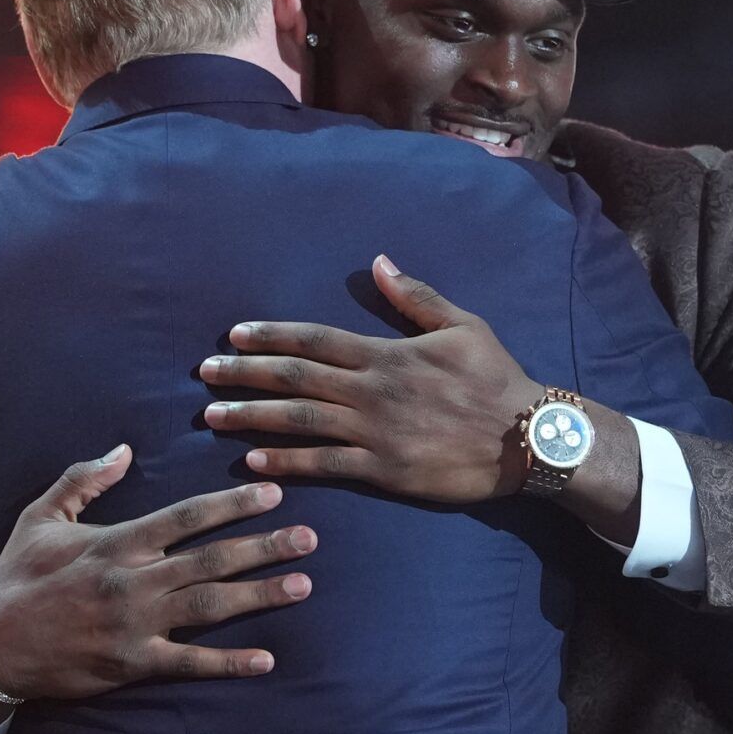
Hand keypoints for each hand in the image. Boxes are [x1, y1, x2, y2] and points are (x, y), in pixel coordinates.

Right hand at [0, 444, 317, 733]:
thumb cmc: (18, 575)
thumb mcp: (41, 516)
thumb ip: (84, 479)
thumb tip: (124, 449)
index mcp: (116, 542)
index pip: (186, 517)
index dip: (232, 503)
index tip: (272, 492)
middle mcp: (132, 582)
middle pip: (210, 559)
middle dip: (263, 547)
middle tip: (310, 537)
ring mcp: (135, 626)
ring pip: (208, 607)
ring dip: (258, 595)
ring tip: (302, 584)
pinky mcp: (132, 664)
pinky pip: (189, 664)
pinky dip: (228, 662)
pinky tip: (266, 658)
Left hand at [198, 255, 543, 502]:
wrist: (529, 438)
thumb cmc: (497, 379)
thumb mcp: (463, 325)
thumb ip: (415, 296)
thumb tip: (380, 262)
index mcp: (386, 354)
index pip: (316, 340)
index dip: (272, 336)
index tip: (235, 335)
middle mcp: (373, 391)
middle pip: (295, 379)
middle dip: (244, 374)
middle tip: (203, 374)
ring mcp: (375, 433)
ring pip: (300, 422)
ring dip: (251, 416)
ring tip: (211, 414)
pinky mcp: (384, 471)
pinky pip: (325, 465)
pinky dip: (286, 462)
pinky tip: (252, 460)